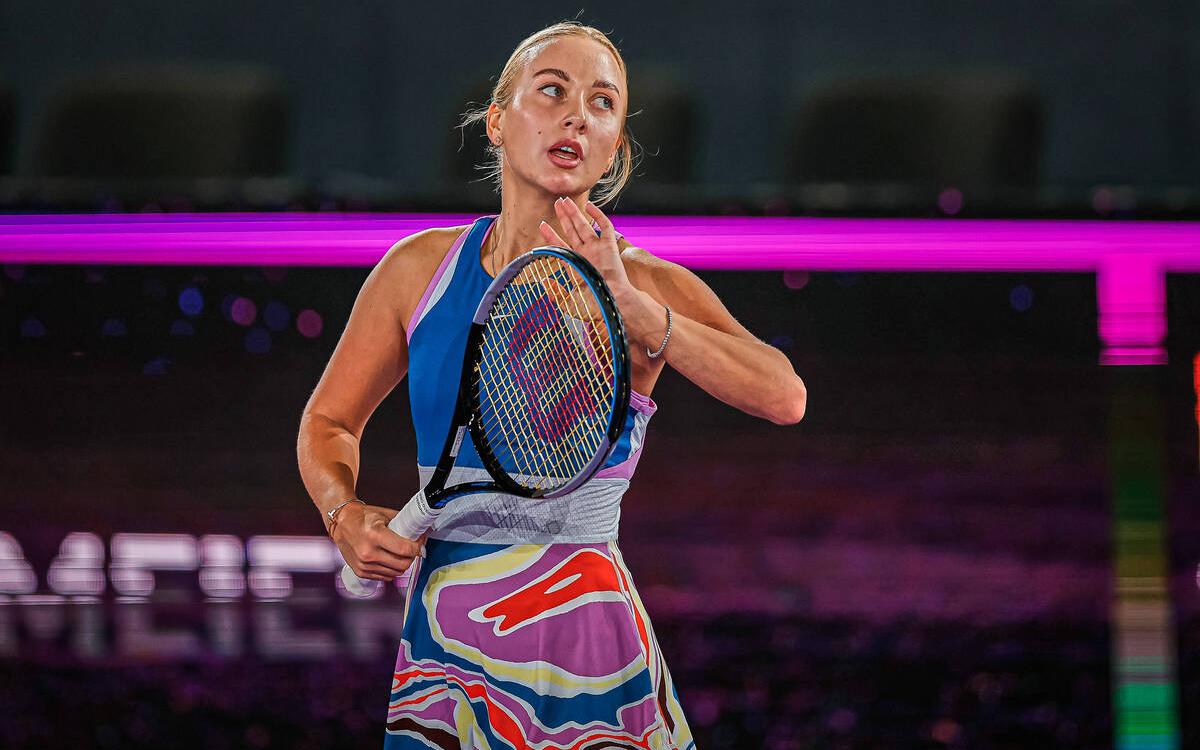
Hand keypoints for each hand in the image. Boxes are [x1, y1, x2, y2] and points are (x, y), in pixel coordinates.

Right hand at [331, 502, 426, 581]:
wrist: (341, 522)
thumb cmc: (362, 517)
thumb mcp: (384, 515)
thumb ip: (403, 524)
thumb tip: (422, 530)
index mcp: (374, 535)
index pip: (404, 550)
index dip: (417, 548)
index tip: (420, 544)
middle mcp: (368, 552)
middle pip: (402, 564)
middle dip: (412, 557)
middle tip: (413, 549)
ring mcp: (363, 564)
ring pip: (395, 573)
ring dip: (402, 564)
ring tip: (401, 553)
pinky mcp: (360, 572)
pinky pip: (384, 576)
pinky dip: (391, 569)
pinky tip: (390, 559)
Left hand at [540, 197, 660, 344]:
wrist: (615, 303)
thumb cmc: (596, 306)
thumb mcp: (571, 302)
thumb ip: (556, 293)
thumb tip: (542, 282)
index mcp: (576, 265)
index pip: (560, 246)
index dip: (551, 236)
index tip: (542, 225)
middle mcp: (586, 254)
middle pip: (572, 231)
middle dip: (564, 217)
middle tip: (557, 203)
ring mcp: (598, 249)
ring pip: (583, 226)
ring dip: (574, 213)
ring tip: (565, 200)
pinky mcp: (610, 246)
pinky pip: (604, 227)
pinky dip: (598, 215)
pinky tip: (589, 206)